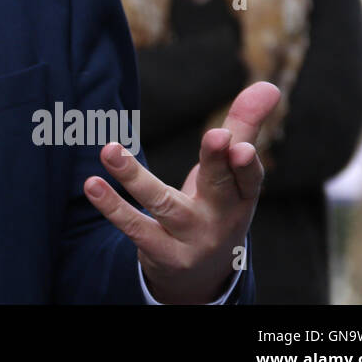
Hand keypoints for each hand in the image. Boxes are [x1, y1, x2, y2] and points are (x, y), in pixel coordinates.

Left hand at [82, 81, 280, 303]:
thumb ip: (245, 127)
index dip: (245, 163)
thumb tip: (269, 85)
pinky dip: (112, 207)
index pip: (248, 178)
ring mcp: (189, 238)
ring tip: (109, 150)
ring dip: (135, 178)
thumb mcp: (233, 174)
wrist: (201, 275)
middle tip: (215, 135)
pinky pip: (134, 227)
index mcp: (242, 197)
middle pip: (218, 187)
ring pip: (164, 204)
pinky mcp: (160, 252)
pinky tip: (92, 184)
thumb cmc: (218, 207)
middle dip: (216, 162)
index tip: (238, 143)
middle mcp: (220, 219)